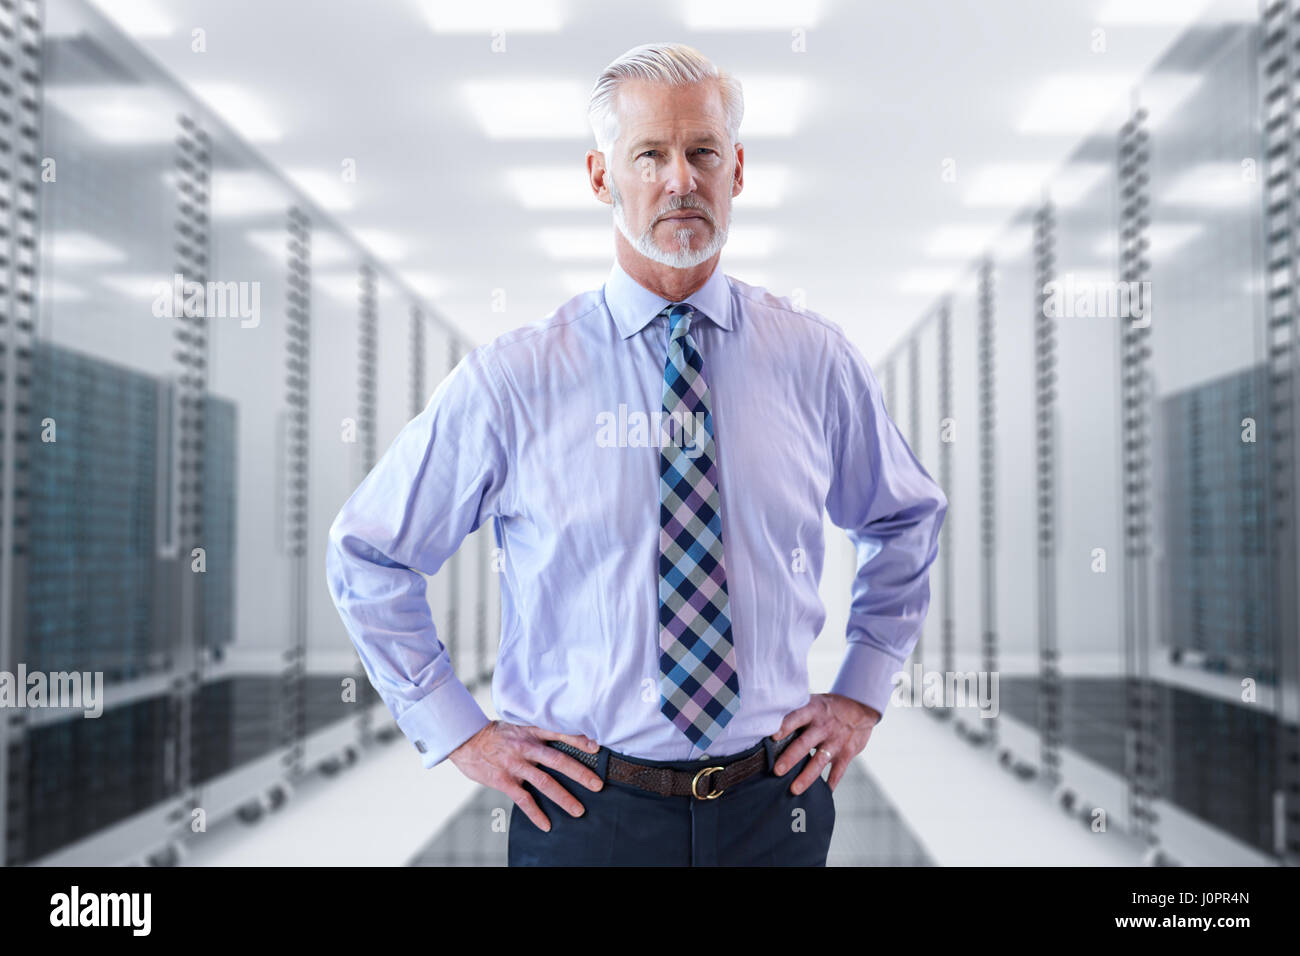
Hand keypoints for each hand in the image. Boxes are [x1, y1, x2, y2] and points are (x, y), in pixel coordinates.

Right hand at [448, 720, 602, 831]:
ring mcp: (515, 764)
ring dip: (563, 797)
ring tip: (579, 810)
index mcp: (531, 731)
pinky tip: (547, 825)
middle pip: (557, 760)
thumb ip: (538, 732)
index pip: (559, 733)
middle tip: (598, 785)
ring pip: (544, 782)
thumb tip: (566, 737)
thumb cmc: (498, 734)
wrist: (466, 741)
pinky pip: (523, 799)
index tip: (597, 747)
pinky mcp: (504, 780)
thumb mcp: (519, 725)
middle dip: (579, 773)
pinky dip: (535, 813)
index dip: (578, 740)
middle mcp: (525, 747)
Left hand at [771, 693, 880, 794]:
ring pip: (819, 761)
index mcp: (813, 711)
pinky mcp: (847, 754)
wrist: (860, 708)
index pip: (797, 717)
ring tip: (794, 789)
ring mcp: (836, 742)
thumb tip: (768, 725)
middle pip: (805, 743)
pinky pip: (838, 772)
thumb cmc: (827, 708)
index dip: (785, 726)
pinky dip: (830, 784)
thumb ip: (796, 714)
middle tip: (777, 771)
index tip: (773, 736)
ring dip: (806, 776)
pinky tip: (821, 795)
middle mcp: (824, 727)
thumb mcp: (814, 703)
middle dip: (791, 758)